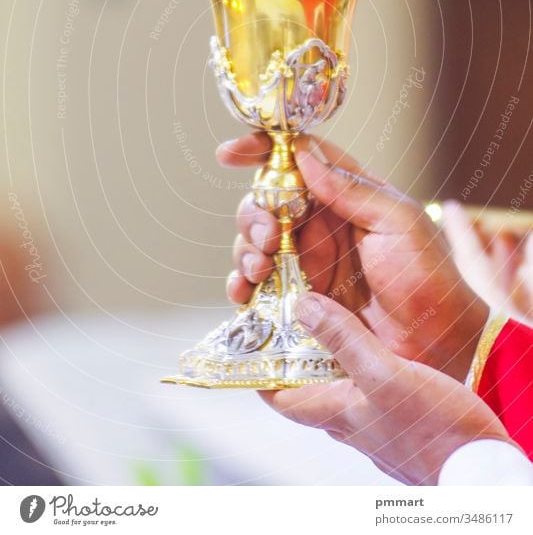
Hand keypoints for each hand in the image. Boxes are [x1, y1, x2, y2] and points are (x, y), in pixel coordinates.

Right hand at [217, 133, 487, 380]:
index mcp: (347, 194)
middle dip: (254, 215)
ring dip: (246, 250)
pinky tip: (243, 294)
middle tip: (268, 239)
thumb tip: (303, 153)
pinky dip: (241, 286)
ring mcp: (307, 262)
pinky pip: (257, 286)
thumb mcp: (398, 222)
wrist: (439, 344)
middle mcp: (321, 224)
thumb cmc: (429, 277)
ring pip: (256, 242)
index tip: (230, 155)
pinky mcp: (298, 299)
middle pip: (266, 202)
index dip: (262, 150)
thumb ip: (350, 189)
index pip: (298, 158)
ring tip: (260, 270)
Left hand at [260, 291, 509, 484]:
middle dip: (293, 350)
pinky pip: (364, 383)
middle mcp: (346, 418)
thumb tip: (301, 306)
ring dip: (326, 350)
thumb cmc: (432, 429)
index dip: (258, 365)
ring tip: (329, 314)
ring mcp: (371, 419)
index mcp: (332, 410)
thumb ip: (342, 339)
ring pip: (335, 381)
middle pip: (304, 383)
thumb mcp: (384, 374)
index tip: (251, 333)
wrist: (481, 465)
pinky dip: (357, 358)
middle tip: (292, 310)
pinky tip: (372, 337)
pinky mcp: (396, 415)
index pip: (276, 392)